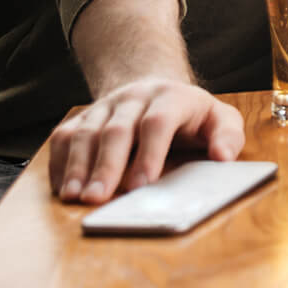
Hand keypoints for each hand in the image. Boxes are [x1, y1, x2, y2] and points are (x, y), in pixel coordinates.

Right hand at [47, 77, 243, 205]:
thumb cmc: (191, 115)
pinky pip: (64, 136)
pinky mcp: (84, 117)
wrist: (156, 88)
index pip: (157, 123)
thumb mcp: (220, 118)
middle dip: (106, 166)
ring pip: (86, 133)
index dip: (148, 154)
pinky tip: (62, 188)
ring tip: (74, 197)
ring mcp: (106, 105)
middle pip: (116, 130)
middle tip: (98, 199)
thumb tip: (222, 157)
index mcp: (172, 97)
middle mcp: (135, 97)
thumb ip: (228, 136)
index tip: (141, 186)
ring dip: (77, 167)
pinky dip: (60, 162)